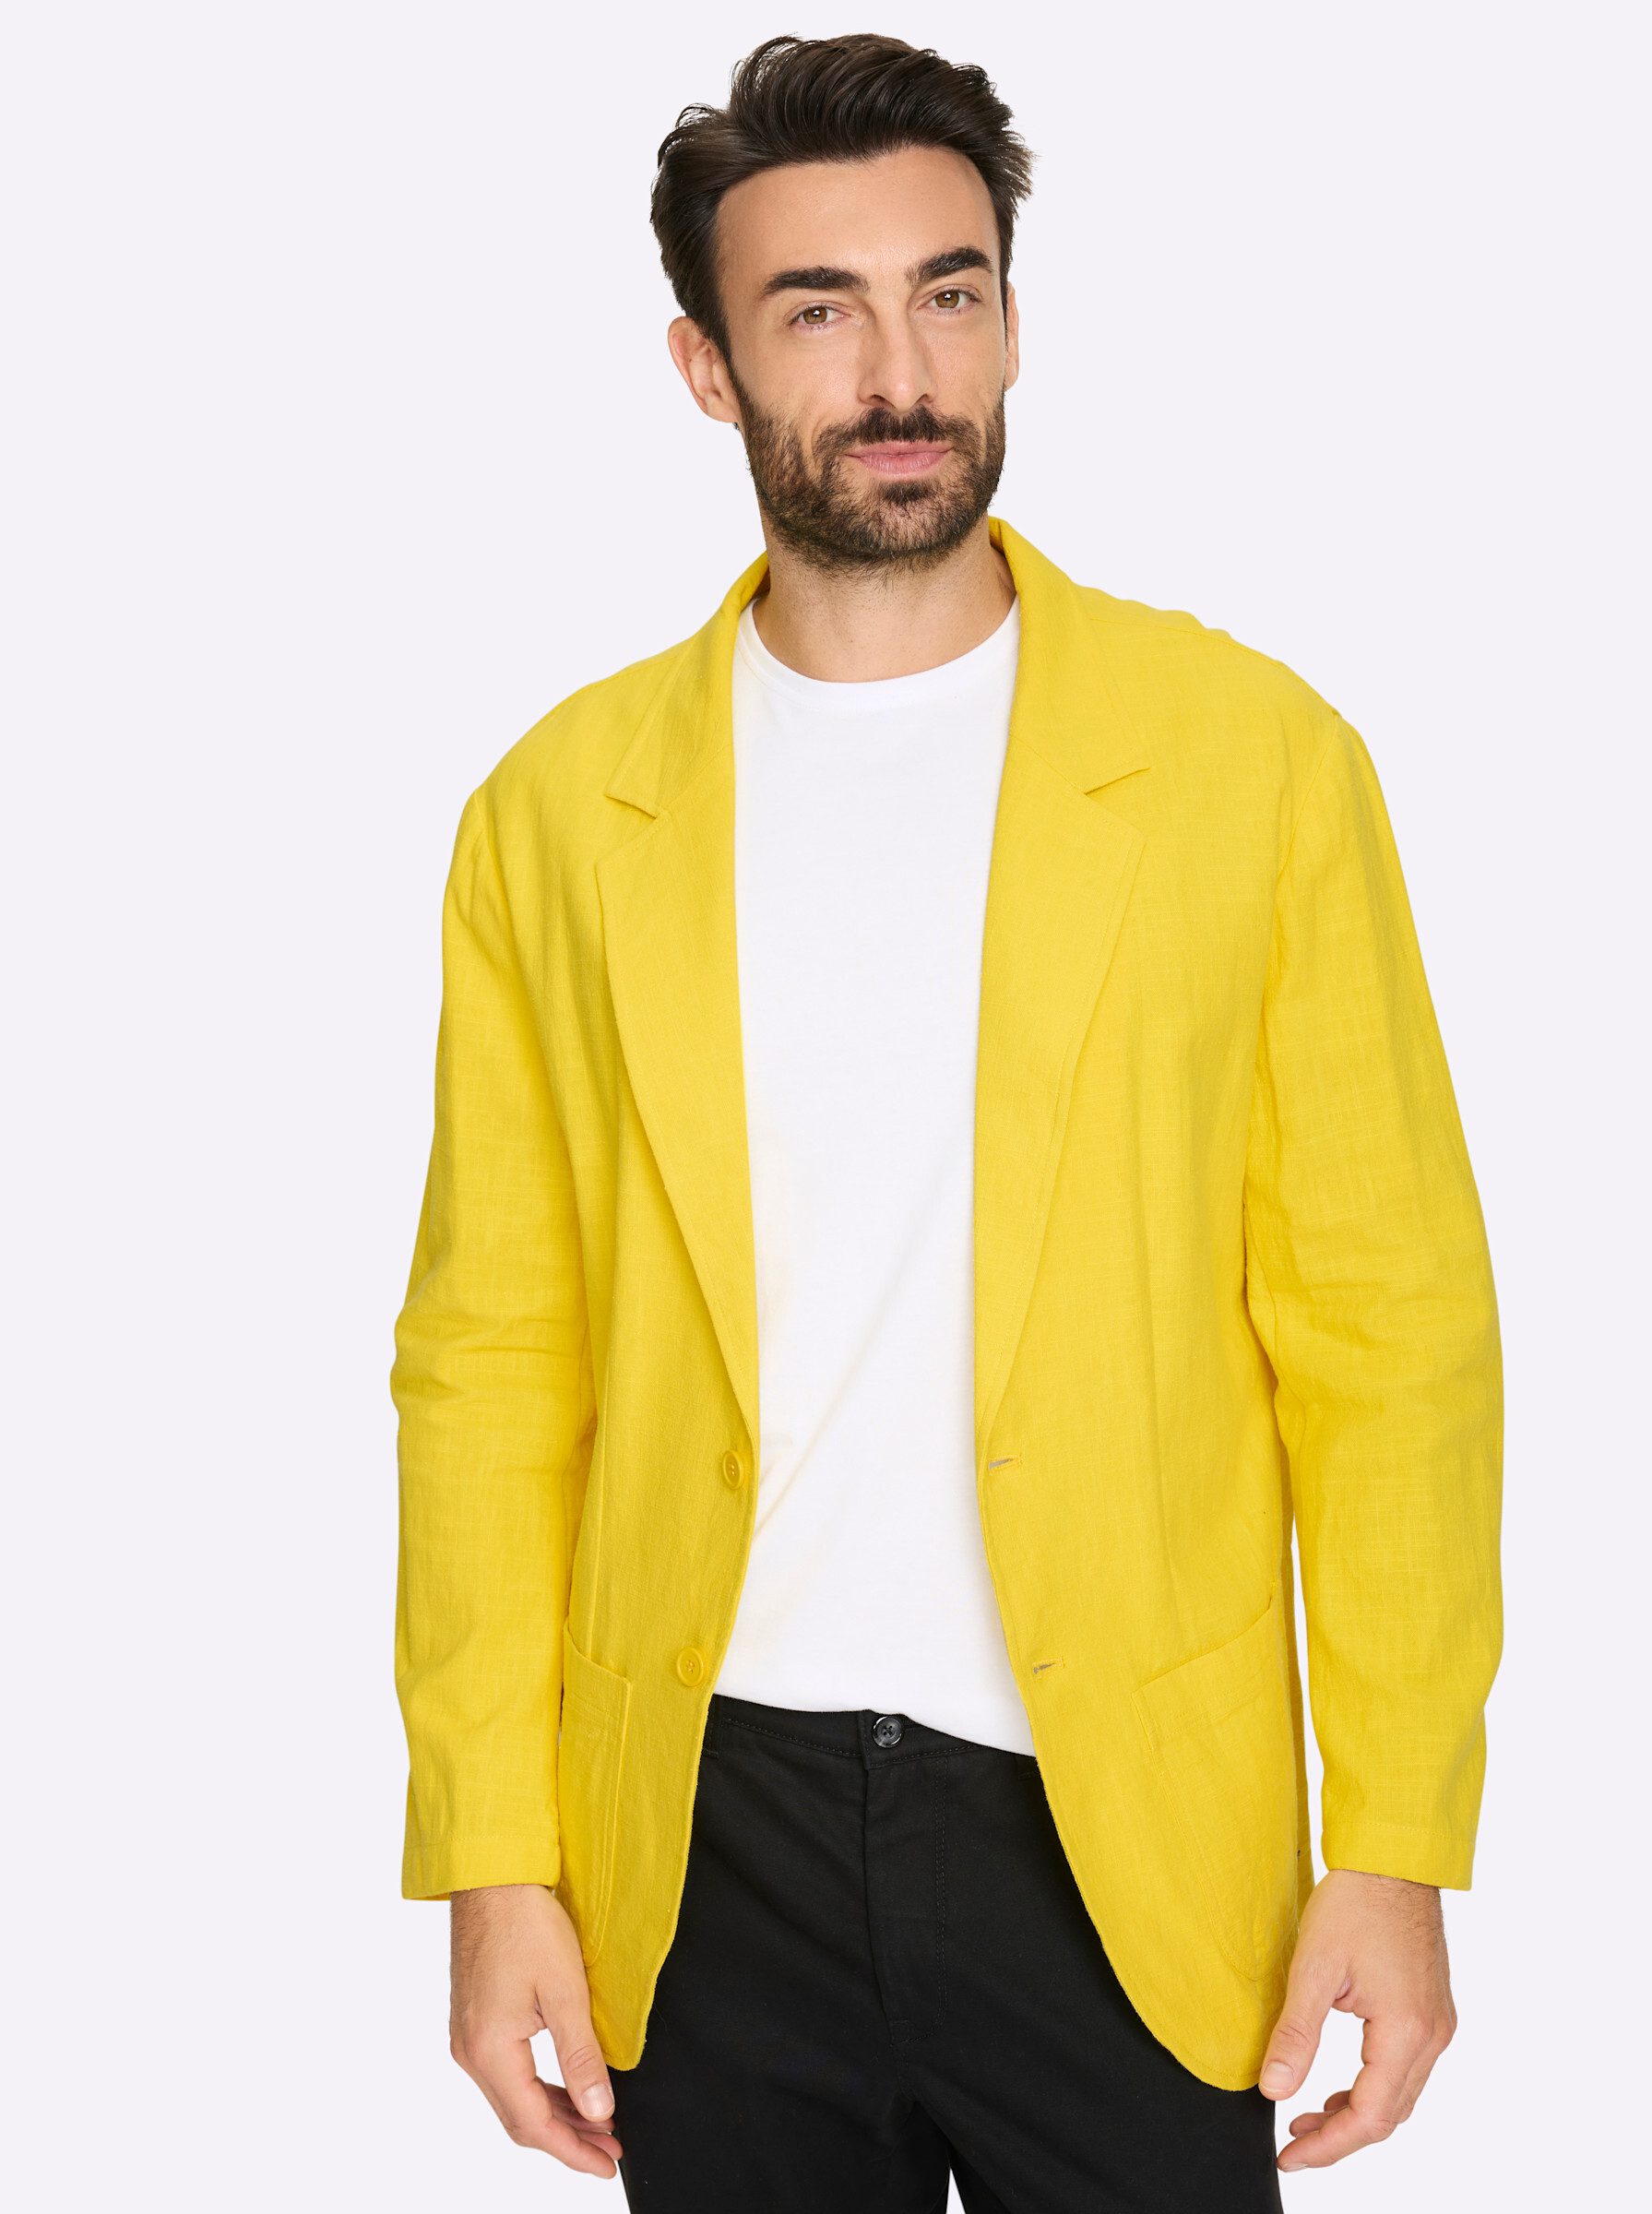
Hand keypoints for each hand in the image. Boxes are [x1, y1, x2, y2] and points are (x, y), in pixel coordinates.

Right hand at [448, 1882, 623, 2177]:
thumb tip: (599, 2109)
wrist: (491, 1876)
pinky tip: (566, 2089)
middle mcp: (470, 2052)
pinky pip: (506, 2074)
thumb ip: (581, 2056)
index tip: (607, 2165)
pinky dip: (538, 2089)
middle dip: (567, 2138)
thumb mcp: (564, 1991)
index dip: (572, 2151)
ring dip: (554, 2115)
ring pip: (513, 2098)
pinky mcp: (474, 2021)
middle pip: (519, 2119)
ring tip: (597, 2123)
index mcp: (489, 2050)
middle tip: (610, 2148)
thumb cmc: (525, 1923)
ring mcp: (467, 2037)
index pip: (533, 2124)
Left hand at [1260, 1867, 1456, 2171]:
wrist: (1392, 1861)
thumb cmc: (1356, 1903)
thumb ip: (1296, 2035)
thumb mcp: (1314, 1968)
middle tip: (1292, 2143)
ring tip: (1306, 2120)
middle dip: (1340, 2137)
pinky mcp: (1430, 2011)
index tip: (1290, 2156)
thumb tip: (1274, 2090)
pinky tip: (1337, 2086)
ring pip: (1399, 2096)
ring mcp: (1437, 2025)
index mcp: (1407, 2030)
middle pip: (1389, 2115)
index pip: (1370, 2116)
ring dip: (1355, 2115)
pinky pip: (1404, 2070)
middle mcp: (1433, 2036)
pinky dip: (1371, 2087)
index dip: (1329, 2146)